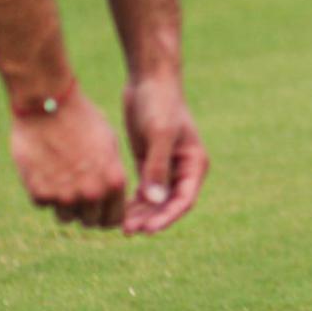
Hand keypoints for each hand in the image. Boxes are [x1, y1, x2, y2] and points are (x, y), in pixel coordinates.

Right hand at [9, 87, 126, 227]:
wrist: (47, 104)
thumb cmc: (81, 118)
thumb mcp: (108, 144)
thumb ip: (111, 175)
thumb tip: (111, 197)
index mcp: (114, 182)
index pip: (114, 220)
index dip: (106, 214)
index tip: (99, 208)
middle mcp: (91, 194)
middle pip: (89, 222)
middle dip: (85, 211)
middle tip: (77, 191)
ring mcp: (64, 196)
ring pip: (65, 217)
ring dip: (63, 203)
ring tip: (60, 177)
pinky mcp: (39, 193)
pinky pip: (43, 204)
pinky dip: (42, 191)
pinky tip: (43, 168)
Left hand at [122, 74, 207, 234]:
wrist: (148, 79)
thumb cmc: (159, 102)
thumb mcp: (159, 134)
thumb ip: (158, 167)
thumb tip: (155, 200)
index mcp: (194, 164)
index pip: (184, 200)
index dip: (166, 218)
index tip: (147, 230)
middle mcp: (183, 169)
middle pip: (168, 205)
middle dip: (150, 219)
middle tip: (128, 231)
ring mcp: (165, 167)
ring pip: (154, 200)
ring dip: (140, 214)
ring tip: (120, 226)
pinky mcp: (149, 162)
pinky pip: (143, 190)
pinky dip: (133, 201)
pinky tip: (117, 210)